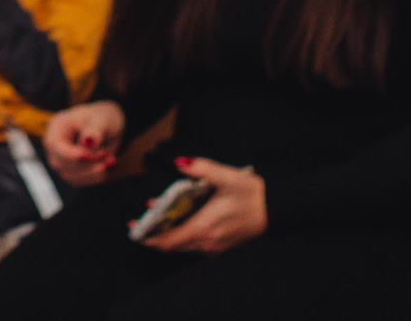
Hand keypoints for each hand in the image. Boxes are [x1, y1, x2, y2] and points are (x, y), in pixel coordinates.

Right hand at [43, 100, 123, 186]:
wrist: (109, 126)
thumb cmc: (102, 117)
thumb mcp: (101, 120)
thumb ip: (94, 130)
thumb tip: (88, 142)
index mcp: (57, 127)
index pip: (54, 146)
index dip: (69, 154)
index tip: (88, 156)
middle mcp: (55, 145)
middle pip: (60, 164)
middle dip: (85, 164)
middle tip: (106, 155)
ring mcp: (62, 160)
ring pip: (70, 176)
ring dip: (92, 172)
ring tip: (109, 159)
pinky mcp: (72, 172)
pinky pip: (80, 181)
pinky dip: (95, 176)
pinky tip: (107, 164)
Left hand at [144, 157, 265, 254]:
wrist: (275, 209)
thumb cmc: (251, 194)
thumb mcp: (225, 175)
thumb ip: (200, 168)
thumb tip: (179, 162)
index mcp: (204, 228)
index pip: (169, 241)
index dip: (149, 238)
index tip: (134, 231)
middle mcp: (207, 242)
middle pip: (172, 246)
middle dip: (153, 236)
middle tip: (138, 224)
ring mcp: (215, 247)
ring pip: (183, 247)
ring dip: (168, 235)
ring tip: (155, 218)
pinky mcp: (221, 246)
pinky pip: (195, 245)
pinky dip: (182, 236)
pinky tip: (178, 220)